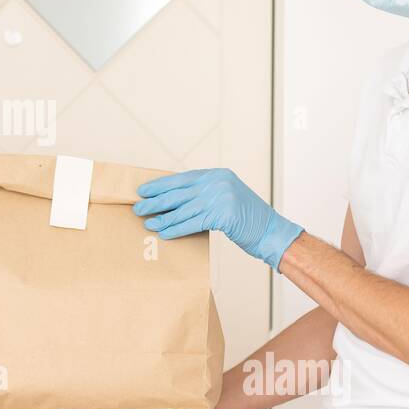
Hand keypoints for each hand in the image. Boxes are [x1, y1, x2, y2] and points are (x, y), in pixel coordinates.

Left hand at [134, 167, 302, 270]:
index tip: (143, 191)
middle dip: (155, 201)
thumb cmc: (247, 219)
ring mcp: (220, 197)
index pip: (182, 178)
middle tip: (138, 207)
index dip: (160, 185)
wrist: (271, 232)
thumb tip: (173, 200)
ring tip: (147, 223)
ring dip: (162, 218)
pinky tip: (164, 233)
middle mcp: (218, 182)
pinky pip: (192, 223)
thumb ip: (204, 194)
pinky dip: (176, 229)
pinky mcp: (222, 215)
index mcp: (217, 174)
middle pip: (178, 192)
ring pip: (182, 209)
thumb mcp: (226, 198)